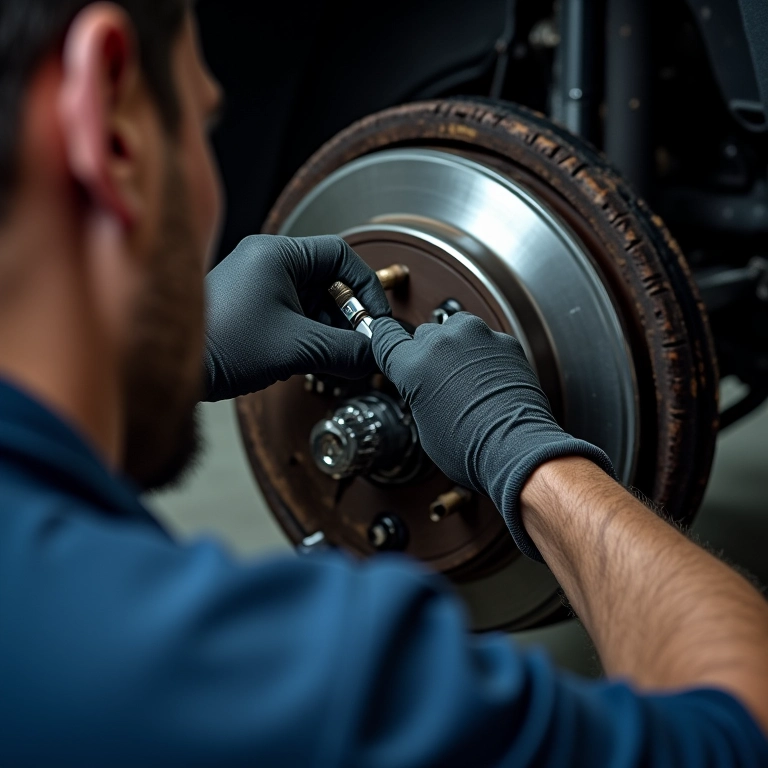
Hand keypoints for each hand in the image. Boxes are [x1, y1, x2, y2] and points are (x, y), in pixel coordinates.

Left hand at [204, 235, 390, 400]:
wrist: (172, 367)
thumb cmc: (220, 347)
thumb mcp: (297, 348)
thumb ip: (344, 351)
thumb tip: (373, 355)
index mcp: (276, 254)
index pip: (341, 255)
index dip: (365, 287)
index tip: (375, 317)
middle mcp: (265, 261)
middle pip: (328, 280)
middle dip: (347, 315)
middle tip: (358, 342)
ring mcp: (256, 283)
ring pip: (312, 299)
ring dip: (329, 328)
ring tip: (335, 356)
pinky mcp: (250, 306)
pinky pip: (293, 312)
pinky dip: (309, 334)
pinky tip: (313, 357)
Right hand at [371, 313, 614, 559]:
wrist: (515, 447)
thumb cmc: (470, 446)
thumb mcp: (424, 423)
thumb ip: (418, 391)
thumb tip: (425, 384)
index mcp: (412, 364)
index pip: (385, 336)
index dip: (386, 338)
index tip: (388, 338)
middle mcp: (441, 343)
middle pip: (424, 334)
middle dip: (428, 353)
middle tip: (440, 380)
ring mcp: (475, 337)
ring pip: (456, 329)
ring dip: (458, 347)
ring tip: (467, 377)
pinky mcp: (504, 341)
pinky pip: (487, 340)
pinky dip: (486, 354)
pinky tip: (489, 379)